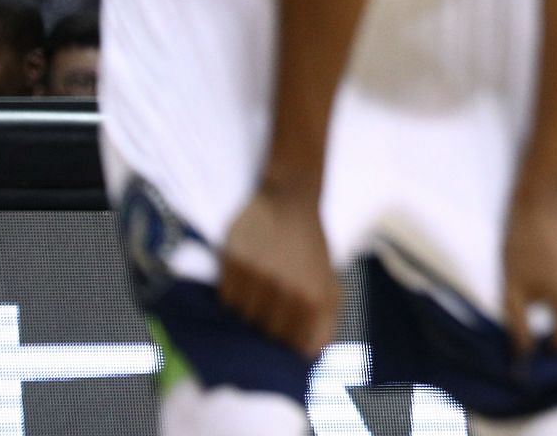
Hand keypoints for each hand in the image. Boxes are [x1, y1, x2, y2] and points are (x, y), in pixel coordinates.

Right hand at [217, 184, 339, 358]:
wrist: (290, 199)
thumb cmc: (311, 245)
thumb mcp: (330, 282)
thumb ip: (325, 321)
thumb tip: (309, 357)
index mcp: (314, 299)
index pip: (297, 347)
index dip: (292, 346)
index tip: (287, 337)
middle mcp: (286, 292)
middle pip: (267, 335)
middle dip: (269, 326)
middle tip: (272, 308)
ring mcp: (258, 279)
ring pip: (243, 319)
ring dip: (249, 311)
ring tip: (259, 289)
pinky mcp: (234, 264)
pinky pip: (227, 300)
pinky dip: (234, 295)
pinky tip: (245, 278)